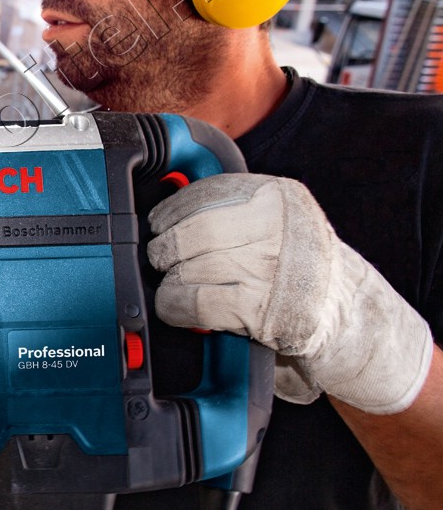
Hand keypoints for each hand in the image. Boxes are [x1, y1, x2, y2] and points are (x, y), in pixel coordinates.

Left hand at [147, 173, 433, 413]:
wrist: (351, 317)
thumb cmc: (299, 270)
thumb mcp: (277, 224)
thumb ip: (234, 211)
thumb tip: (166, 219)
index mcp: (278, 196)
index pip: (207, 192)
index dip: (172, 211)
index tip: (159, 226)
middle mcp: (279, 226)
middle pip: (195, 232)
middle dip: (166, 249)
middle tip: (161, 262)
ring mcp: (273, 268)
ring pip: (192, 266)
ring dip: (172, 282)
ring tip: (174, 288)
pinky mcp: (263, 309)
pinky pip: (197, 301)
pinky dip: (175, 306)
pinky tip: (176, 309)